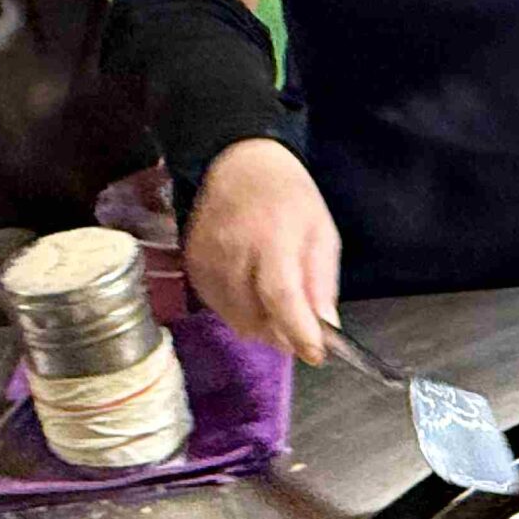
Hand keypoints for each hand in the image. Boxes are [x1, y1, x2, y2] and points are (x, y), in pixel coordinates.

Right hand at [184, 138, 341, 361]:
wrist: (237, 165)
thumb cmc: (289, 198)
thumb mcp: (322, 232)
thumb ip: (323, 282)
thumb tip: (327, 330)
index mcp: (272, 239)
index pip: (281, 296)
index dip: (298, 331)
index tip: (315, 354)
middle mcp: (233, 253)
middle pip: (255, 317)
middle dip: (284, 335)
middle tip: (302, 332)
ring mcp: (206, 262)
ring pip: (235, 320)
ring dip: (262, 327)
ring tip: (279, 310)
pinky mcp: (191, 268)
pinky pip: (218, 309)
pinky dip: (240, 313)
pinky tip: (254, 296)